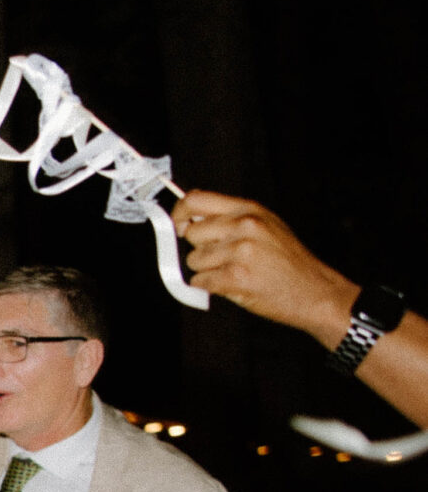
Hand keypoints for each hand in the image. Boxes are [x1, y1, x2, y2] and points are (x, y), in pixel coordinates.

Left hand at [173, 191, 357, 336]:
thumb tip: (192, 218)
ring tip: (234, 271)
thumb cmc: (288, 262)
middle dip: (201, 248)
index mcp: (249, 210)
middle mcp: (244, 226)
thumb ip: (231, 218)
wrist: (314, 291)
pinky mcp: (235, 276)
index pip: (197, 200)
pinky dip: (210, 287)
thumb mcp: (266, 226)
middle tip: (224, 257)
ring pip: (194, 260)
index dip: (179, 212)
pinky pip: (200, 281)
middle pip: (192, 233)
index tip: (177, 223)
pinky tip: (233, 284)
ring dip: (207, 270)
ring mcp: (240, 251)